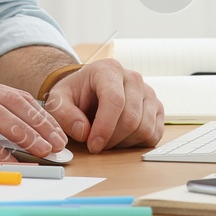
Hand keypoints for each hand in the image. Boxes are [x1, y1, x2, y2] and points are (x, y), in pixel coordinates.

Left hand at [41, 59, 163, 152]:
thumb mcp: (58, 100)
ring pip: (144, 128)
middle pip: (131, 118)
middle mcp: (133, 78)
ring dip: (124, 143)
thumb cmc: (75, 95)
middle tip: (96, 145)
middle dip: (112, 139)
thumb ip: (64, 114)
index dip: (105, 128)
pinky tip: (121, 138)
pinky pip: (154, 134)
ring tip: (107, 139)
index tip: (93, 145)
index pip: (114, 100)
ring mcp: (148, 93)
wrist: (88, 90)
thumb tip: (84, 131)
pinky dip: (137, 143)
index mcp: (109, 70)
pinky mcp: (156, 108)